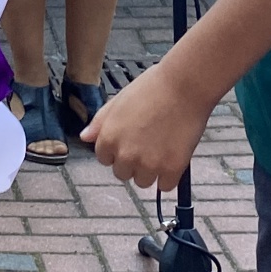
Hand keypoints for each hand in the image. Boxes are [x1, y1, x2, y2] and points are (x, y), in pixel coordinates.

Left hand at [81, 59, 209, 189]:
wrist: (185, 85)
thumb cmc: (153, 87)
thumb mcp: (118, 100)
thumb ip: (100, 122)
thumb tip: (85, 137)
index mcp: (108, 139)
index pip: (105, 159)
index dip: (118, 149)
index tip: (131, 139)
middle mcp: (125, 155)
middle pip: (122, 173)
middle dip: (133, 162)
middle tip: (149, 142)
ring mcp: (148, 164)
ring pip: (143, 182)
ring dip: (151, 171)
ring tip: (162, 147)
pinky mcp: (171, 169)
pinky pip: (165, 186)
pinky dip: (170, 175)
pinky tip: (174, 155)